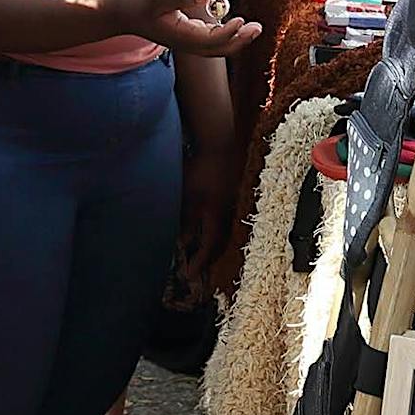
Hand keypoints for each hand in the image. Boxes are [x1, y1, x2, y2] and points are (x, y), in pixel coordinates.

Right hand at [114, 0, 262, 58]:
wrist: (123, 12)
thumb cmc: (139, 3)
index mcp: (180, 36)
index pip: (210, 40)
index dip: (228, 33)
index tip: (241, 20)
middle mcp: (185, 43)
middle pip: (218, 49)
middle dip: (239, 41)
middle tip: (257, 28)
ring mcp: (186, 41)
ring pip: (216, 46)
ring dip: (236, 38)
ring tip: (253, 27)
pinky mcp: (187, 34)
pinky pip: (210, 40)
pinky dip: (225, 34)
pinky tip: (235, 24)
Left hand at [178, 146, 237, 296]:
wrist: (220, 139)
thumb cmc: (201, 166)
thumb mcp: (187, 193)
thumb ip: (185, 217)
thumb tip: (182, 240)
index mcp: (217, 213)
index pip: (211, 245)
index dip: (200, 262)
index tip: (188, 276)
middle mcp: (228, 209)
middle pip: (222, 240)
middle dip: (209, 256)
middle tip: (197, 267)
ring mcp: (232, 198)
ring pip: (224, 227)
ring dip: (213, 242)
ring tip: (201, 250)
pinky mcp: (231, 188)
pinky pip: (225, 215)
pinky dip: (215, 226)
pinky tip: (207, 224)